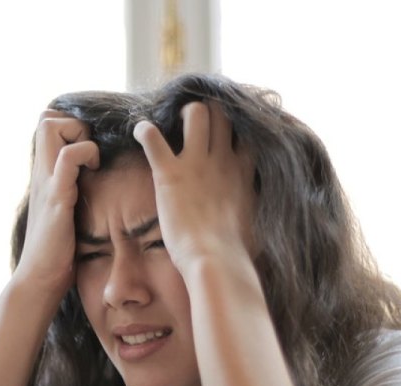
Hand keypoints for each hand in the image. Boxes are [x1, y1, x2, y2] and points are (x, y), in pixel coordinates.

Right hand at [12, 111, 99, 302]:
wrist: (39, 279)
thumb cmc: (56, 252)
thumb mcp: (63, 212)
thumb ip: (70, 193)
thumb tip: (92, 185)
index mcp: (44, 175)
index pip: (47, 124)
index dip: (70, 125)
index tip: (89, 148)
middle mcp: (41, 173)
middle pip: (46, 117)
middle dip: (74, 123)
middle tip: (90, 151)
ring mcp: (47, 183)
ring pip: (51, 127)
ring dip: (79, 134)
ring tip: (92, 161)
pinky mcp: (56, 197)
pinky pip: (67, 158)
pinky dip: (85, 154)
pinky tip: (93, 172)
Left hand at [133, 101, 255, 274]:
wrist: (216, 261)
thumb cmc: (237, 252)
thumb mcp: (258, 223)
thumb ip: (256, 207)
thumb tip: (260, 216)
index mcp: (243, 172)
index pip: (247, 132)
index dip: (237, 125)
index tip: (227, 130)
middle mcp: (222, 160)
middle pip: (222, 113)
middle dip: (210, 111)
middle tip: (196, 122)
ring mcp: (196, 164)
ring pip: (196, 113)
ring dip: (183, 113)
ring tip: (173, 123)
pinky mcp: (170, 173)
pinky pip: (152, 138)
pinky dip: (143, 130)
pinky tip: (140, 131)